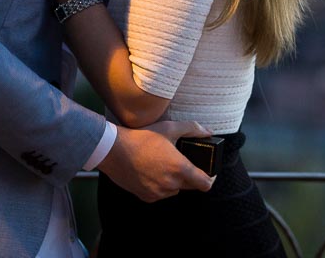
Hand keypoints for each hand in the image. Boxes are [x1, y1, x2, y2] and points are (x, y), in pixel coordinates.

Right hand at [96, 120, 213, 201]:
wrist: (114, 151)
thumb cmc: (142, 137)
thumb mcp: (168, 128)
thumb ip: (191, 129)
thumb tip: (208, 132)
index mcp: (180, 168)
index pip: (205, 184)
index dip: (210, 178)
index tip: (208, 172)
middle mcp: (171, 184)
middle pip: (190, 186)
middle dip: (189, 176)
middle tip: (179, 161)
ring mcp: (158, 193)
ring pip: (174, 190)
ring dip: (173, 181)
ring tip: (162, 165)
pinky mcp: (147, 197)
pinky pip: (160, 194)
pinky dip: (159, 186)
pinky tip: (150, 172)